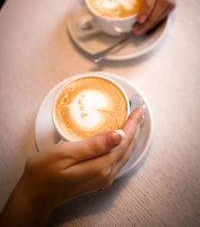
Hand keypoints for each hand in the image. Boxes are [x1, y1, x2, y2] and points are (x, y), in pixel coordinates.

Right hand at [0, 106, 143, 226]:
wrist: (34, 194)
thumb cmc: (44, 172)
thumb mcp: (66, 153)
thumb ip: (94, 145)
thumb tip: (119, 135)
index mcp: (100, 165)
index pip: (124, 140)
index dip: (133, 123)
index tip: (138, 109)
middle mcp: (105, 174)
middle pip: (128, 147)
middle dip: (136, 128)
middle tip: (139, 112)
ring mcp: (102, 178)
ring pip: (124, 154)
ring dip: (131, 136)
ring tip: (134, 122)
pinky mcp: (97, 178)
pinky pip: (118, 159)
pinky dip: (123, 146)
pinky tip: (121, 140)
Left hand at [80, 0, 175, 34]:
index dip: (147, 5)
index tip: (139, 19)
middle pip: (164, 0)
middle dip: (151, 19)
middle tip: (137, 30)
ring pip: (170, 4)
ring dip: (156, 20)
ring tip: (141, 30)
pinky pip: (170, 5)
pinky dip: (160, 16)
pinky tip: (150, 23)